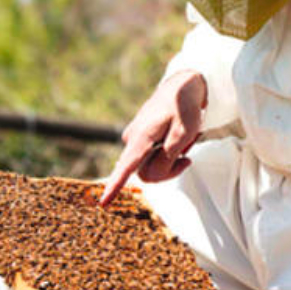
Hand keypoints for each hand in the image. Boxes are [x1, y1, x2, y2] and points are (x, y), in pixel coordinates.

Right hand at [100, 70, 206, 205]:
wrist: (181, 87)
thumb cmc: (183, 107)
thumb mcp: (184, 133)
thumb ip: (168, 157)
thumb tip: (153, 174)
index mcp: (141, 137)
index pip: (126, 167)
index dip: (115, 186)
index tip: (103, 202)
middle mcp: (132, 139)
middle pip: (145, 173)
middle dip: (168, 171)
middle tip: (187, 159)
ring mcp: (135, 138)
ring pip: (149, 166)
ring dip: (169, 162)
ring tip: (184, 145)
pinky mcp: (140, 139)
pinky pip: (150, 157)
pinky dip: (166, 155)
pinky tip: (176, 142)